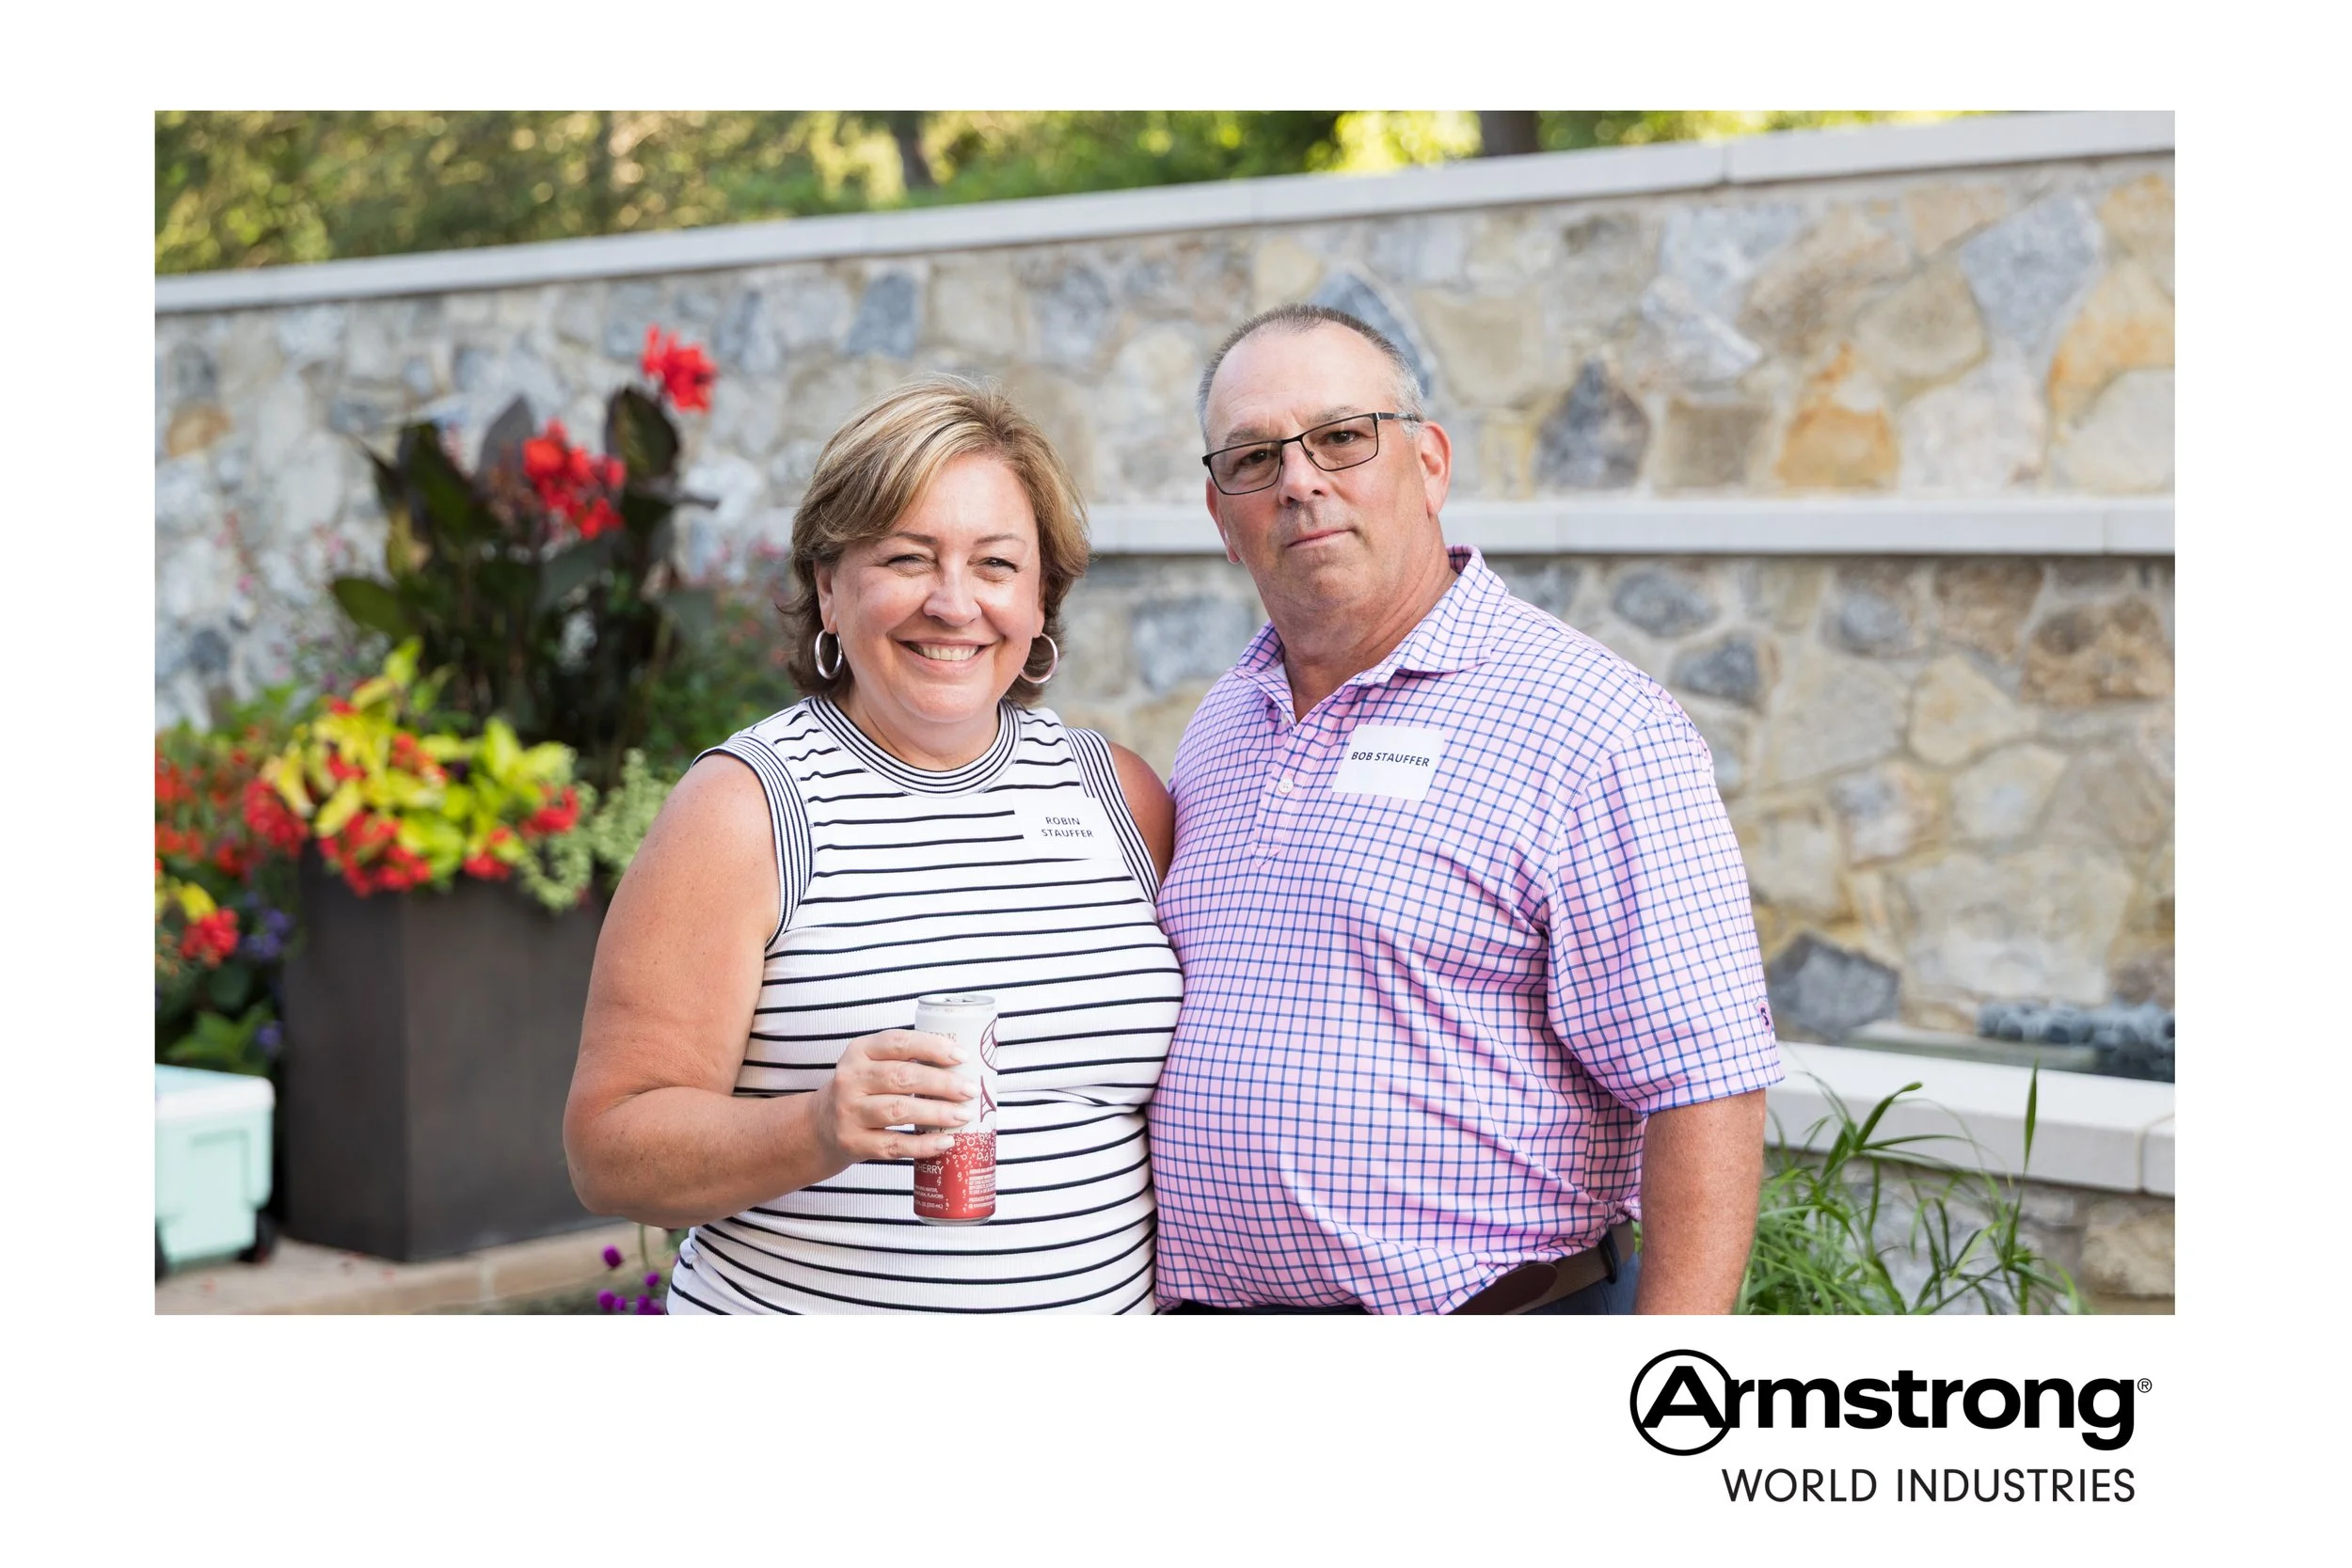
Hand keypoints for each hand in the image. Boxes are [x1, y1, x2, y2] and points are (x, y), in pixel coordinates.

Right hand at [807, 1029, 981, 1172]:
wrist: (820, 1127)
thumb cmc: (861, 1091)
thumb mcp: (872, 1065)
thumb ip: (907, 1061)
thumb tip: (965, 1067)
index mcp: (859, 1051)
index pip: (898, 1042)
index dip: (932, 1047)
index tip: (962, 1056)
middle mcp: (851, 1079)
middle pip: (901, 1077)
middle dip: (942, 1083)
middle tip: (971, 1090)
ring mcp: (849, 1112)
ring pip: (898, 1110)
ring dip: (936, 1113)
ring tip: (963, 1115)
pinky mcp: (853, 1143)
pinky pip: (894, 1144)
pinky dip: (923, 1144)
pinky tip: (945, 1141)